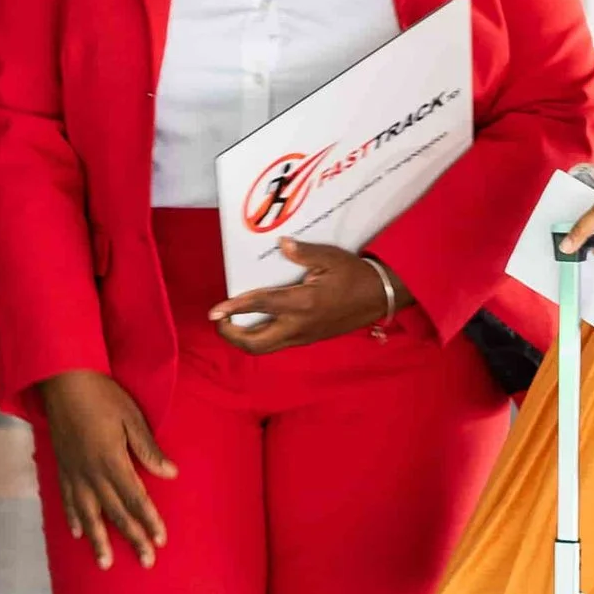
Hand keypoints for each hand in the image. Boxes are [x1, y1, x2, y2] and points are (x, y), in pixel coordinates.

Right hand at [39, 369, 177, 569]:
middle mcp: (92, 473)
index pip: (136, 498)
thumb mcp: (132, 417)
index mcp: (112, 461)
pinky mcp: (62, 468)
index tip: (160, 541)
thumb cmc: (103, 395)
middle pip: (115, 513)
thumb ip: (148, 448)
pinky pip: (67, 500)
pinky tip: (77, 533)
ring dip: (98, 540)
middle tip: (146, 562)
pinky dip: (72, 519)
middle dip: (132, 538)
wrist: (64, 381)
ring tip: (105, 563)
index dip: (149, 520)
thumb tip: (171, 473)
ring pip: (88, 514)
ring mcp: (74, 473)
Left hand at [209, 237, 407, 354]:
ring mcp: (304, 336)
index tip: (213, 311)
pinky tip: (258, 322)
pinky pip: (278, 344)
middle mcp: (299, 325)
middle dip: (231, 336)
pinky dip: (261, 337)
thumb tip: (282, 245)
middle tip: (220, 320)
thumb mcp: (330, 257)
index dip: (233, 309)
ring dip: (245, 339)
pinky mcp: (309, 339)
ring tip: (233, 323)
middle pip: (255, 343)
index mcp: (302, 303)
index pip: (260, 306)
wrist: (379, 298)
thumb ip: (303, 253)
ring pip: (265, 348)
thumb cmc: (355, 276)